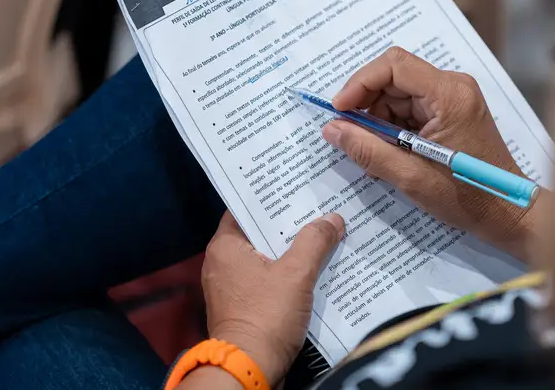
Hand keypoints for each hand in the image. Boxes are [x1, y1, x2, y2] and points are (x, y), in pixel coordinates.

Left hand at [202, 211, 344, 385]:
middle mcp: (222, 262)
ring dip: (290, 250)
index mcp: (225, 246)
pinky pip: (267, 279)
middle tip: (316, 206)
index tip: (294, 185)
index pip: (245, 208)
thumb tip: (333, 219)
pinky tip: (314, 268)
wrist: (249, 369)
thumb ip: (315, 241)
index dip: (270, 196)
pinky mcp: (243, 306)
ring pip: (265, 257)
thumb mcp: (296, 274)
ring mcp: (231, 287)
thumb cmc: (266, 315)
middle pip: (258, 233)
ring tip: (321, 233)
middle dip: (287, 223)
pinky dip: (286, 274)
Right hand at [322, 47, 531, 255]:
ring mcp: (454, 97)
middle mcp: (453, 86)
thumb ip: (367, 150)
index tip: (339, 110)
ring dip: (378, 118)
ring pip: (399, 93)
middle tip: (351, 135)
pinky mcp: (452, 110)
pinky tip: (389, 152)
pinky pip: (411, 106)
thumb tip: (331, 129)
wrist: (507, 211)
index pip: (394, 65)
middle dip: (367, 104)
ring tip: (373, 153)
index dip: (360, 83)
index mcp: (449, 95)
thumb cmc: (466, 196)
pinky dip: (393, 126)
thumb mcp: (409, 176)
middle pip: (394, 77)